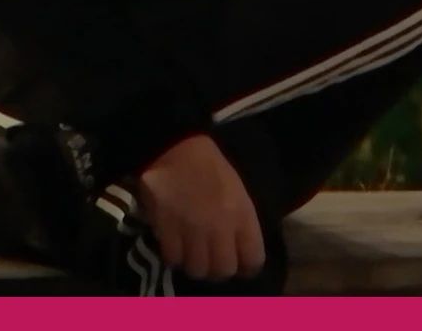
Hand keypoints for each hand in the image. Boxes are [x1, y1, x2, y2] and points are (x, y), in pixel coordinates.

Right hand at [135, 135, 264, 281]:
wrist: (175, 150)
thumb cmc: (210, 167)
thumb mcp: (238, 191)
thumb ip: (241, 221)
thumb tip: (240, 250)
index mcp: (243, 215)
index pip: (253, 259)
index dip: (248, 267)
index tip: (241, 266)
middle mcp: (221, 228)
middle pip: (224, 270)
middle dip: (219, 270)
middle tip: (213, 261)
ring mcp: (194, 231)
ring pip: (198, 270)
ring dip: (195, 265)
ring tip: (192, 255)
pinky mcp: (168, 231)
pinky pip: (174, 260)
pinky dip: (175, 257)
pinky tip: (176, 246)